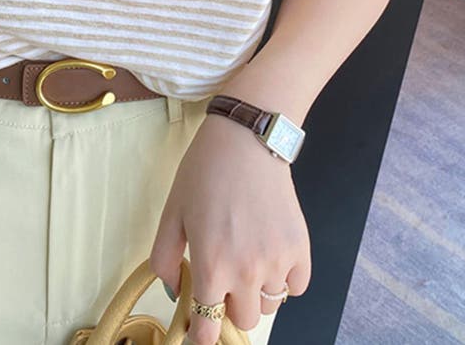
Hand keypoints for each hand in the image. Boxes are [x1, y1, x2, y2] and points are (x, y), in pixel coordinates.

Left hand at [149, 113, 310, 344]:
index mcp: (210, 266)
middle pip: (242, 320)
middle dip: (229, 306)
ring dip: (256, 291)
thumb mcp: (172, 212)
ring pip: (269, 306)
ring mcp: (277, 261)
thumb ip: (164, 259)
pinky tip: (270, 254)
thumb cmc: (205, 171)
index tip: (199, 327)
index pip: (207, 330)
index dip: (200, 334)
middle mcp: (246, 272)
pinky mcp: (300, 248)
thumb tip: (174, 291)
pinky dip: (285, 280)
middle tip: (223, 277)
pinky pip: (296, 287)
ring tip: (246, 257)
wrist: (247, 139)